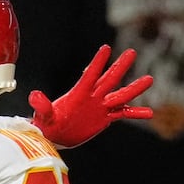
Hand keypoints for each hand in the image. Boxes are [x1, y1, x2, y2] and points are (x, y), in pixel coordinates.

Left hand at [29, 45, 153, 147]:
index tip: (105, 48)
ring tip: (149, 79)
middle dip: (120, 67)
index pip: (90, 75)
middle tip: (132, 52)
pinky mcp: (104, 118)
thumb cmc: (47, 124)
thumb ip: (42, 106)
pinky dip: (135, 113)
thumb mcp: (44, 116)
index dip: (97, 63)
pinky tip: (150, 113)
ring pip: (120, 95)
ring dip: (134, 88)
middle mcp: (92, 96)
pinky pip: (122, 114)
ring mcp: (100, 106)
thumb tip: (34, 96)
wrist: (54, 135)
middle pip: (109, 79)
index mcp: (79, 93)